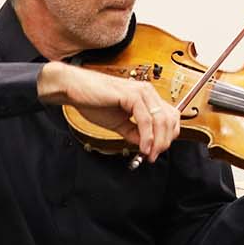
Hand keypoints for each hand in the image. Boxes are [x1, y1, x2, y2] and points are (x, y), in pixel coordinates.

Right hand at [38, 62, 179, 162]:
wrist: (73, 88)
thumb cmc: (93, 101)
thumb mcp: (119, 122)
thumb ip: (134, 132)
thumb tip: (147, 145)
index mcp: (146, 97)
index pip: (170, 117)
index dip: (168, 136)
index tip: (158, 150)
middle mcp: (147, 92)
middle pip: (169, 120)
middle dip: (164, 142)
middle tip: (154, 155)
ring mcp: (141, 92)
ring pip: (160, 120)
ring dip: (157, 142)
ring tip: (149, 154)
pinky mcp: (131, 95)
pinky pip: (145, 120)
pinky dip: (147, 137)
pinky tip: (143, 147)